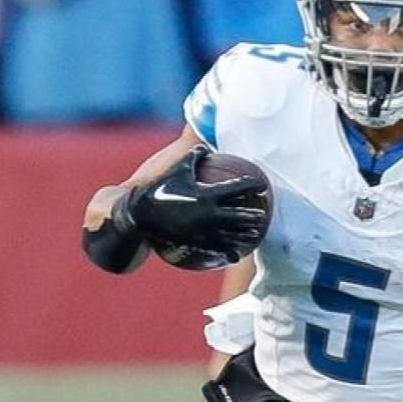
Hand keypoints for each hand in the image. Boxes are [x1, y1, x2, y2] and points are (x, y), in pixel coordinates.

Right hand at [124, 146, 269, 255]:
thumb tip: (205, 145)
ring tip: (256, 234)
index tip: (262, 184)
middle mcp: (208, 214)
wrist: (139, 215)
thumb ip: (193, 156)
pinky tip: (236, 256)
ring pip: (231, 236)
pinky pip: (216, 250)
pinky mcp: (196, 245)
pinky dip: (229, 253)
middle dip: (254, 215)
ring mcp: (203, 232)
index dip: (252, 185)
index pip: (237, 188)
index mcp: (206, 194)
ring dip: (246, 235)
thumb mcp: (176, 169)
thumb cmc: (158, 188)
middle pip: (240, 216)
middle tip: (263, 213)